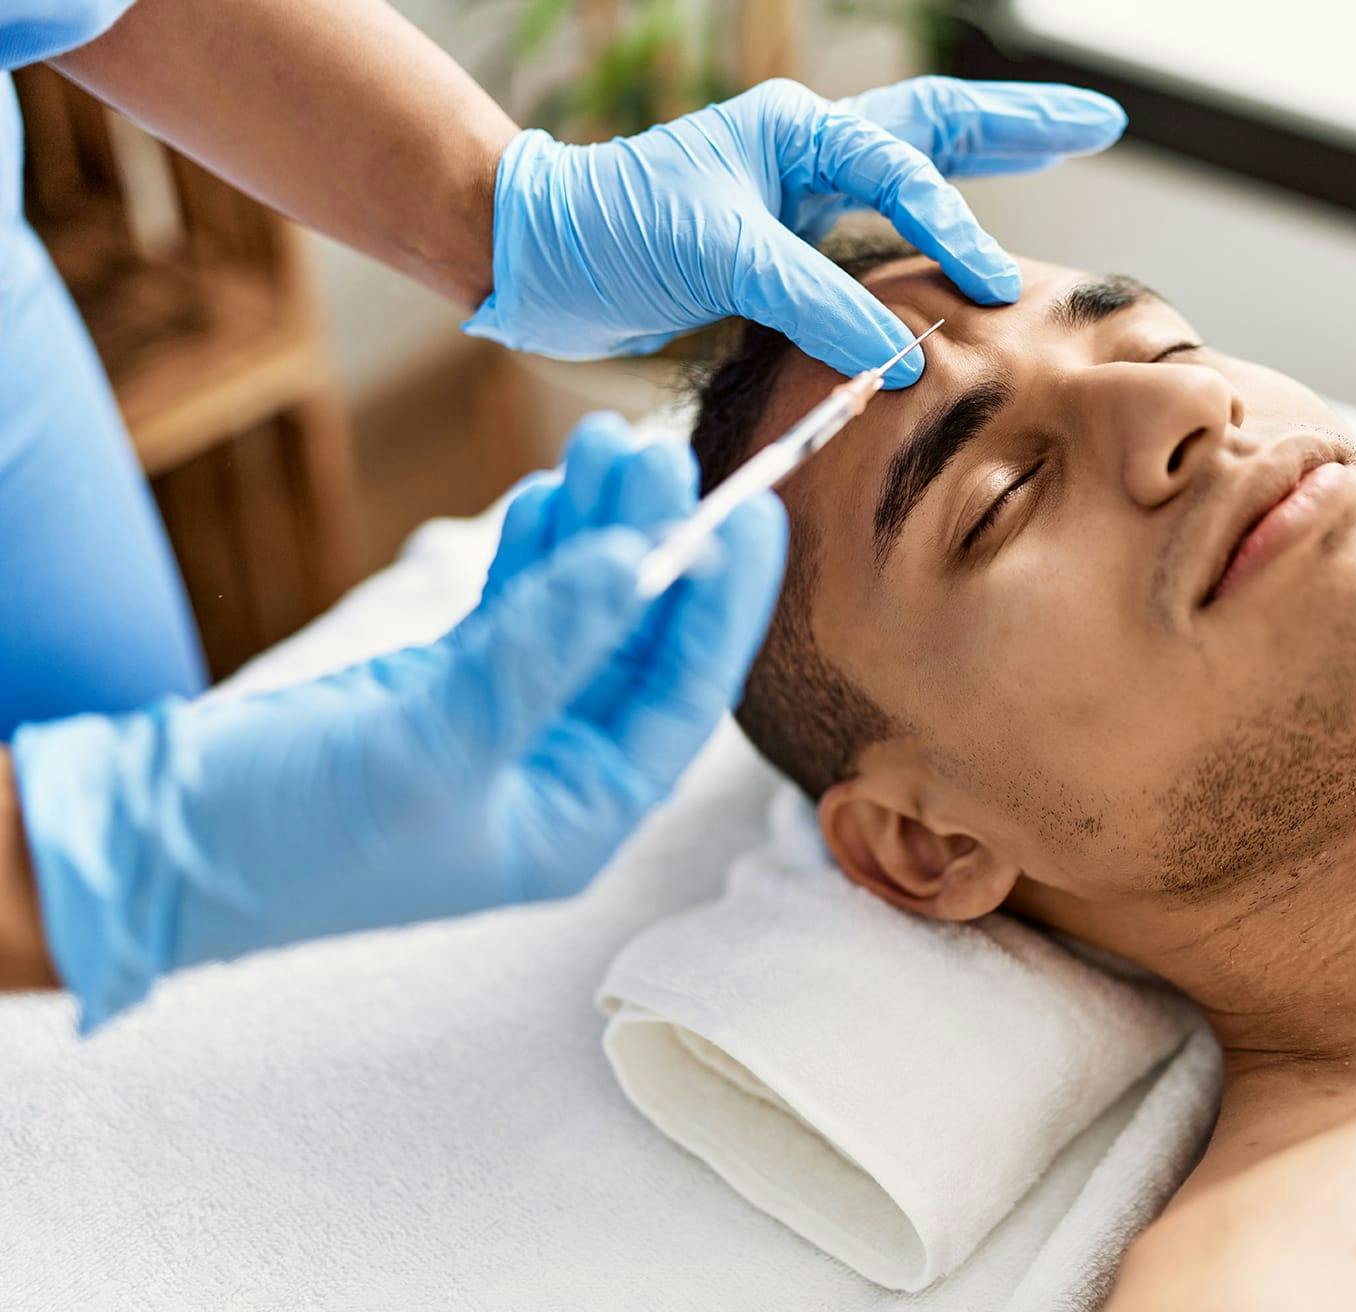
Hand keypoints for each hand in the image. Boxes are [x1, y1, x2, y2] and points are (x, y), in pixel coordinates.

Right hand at [12, 418, 784, 1027]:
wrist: (148, 845)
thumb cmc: (293, 832)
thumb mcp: (434, 741)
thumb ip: (540, 651)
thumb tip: (639, 563)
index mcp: (577, 819)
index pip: (683, 699)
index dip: (724, 604)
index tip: (752, 513)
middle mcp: (555, 773)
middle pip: (637, 643)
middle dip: (656, 546)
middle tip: (667, 451)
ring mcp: (503, 725)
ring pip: (577, 612)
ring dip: (596, 531)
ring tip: (610, 442)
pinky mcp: (446, 686)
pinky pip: (516, 605)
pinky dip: (534, 549)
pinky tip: (557, 489)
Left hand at [465, 75, 1125, 381]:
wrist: (538, 256)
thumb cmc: (613, 230)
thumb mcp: (719, 255)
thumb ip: (815, 298)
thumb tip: (901, 353)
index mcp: (799, 131)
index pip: (907, 172)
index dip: (957, 230)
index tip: (996, 291)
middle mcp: (808, 150)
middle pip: (939, 125)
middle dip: (1020, 124)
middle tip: (1099, 120)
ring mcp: (799, 194)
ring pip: (915, 168)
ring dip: (986, 162)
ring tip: (1055, 147)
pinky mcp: (784, 244)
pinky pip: (878, 230)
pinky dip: (930, 231)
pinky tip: (961, 247)